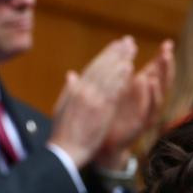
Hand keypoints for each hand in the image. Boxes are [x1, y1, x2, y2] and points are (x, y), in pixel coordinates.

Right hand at [49, 36, 135, 168]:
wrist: (65, 151)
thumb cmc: (62, 133)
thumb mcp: (61, 107)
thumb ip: (68, 90)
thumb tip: (71, 75)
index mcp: (74, 90)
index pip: (93, 68)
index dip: (105, 55)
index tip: (115, 46)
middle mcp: (84, 91)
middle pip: (103, 67)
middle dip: (116, 53)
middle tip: (128, 41)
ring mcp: (93, 100)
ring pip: (109, 75)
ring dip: (121, 60)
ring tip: (131, 50)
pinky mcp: (102, 110)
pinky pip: (113, 91)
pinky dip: (121, 78)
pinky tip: (130, 69)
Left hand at [96, 39, 173, 168]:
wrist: (103, 142)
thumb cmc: (111, 115)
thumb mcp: (117, 91)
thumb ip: (121, 75)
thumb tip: (122, 54)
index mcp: (141, 92)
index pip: (156, 72)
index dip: (162, 59)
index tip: (168, 43)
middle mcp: (147, 102)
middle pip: (162, 81)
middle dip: (166, 66)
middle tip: (168, 50)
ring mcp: (147, 113)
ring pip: (159, 94)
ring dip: (161, 78)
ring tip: (161, 63)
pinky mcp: (141, 124)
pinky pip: (149, 108)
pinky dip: (151, 95)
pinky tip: (150, 82)